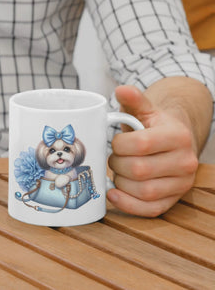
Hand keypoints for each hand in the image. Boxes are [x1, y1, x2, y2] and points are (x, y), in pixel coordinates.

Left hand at [107, 85, 198, 216]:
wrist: (177, 140)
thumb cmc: (155, 125)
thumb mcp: (146, 108)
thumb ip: (133, 99)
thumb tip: (121, 90)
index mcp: (178, 135)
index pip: (142, 144)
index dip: (120, 145)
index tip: (115, 142)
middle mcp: (185, 161)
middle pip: (141, 170)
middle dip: (118, 164)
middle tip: (112, 158)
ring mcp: (182, 183)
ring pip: (145, 192)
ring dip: (121, 183)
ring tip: (117, 172)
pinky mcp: (174, 200)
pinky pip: (150, 209)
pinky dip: (128, 204)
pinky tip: (114, 193)